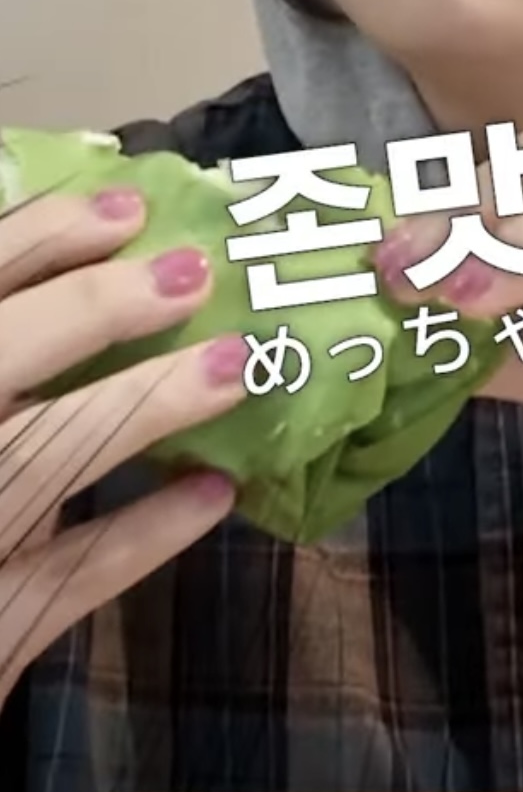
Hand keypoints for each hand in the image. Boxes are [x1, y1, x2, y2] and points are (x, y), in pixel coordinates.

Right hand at [0, 186, 246, 706]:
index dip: (34, 240)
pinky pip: (69, 580)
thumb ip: (8, 366)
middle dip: (90, 311)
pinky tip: (213, 493)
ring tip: (231, 369)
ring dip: (141, 409)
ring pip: (42, 463)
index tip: (122, 210)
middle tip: (190, 273)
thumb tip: (74, 286)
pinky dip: (142, 534)